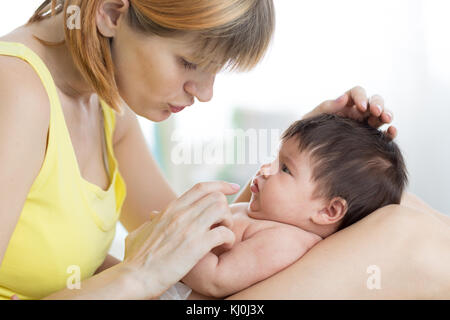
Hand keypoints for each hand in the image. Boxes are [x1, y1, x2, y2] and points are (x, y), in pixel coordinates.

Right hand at [121, 181, 239, 298]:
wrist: (134, 278)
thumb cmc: (134, 260)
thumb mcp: (138, 233)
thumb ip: (150, 223)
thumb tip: (152, 218)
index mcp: (170, 209)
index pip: (201, 187)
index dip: (220, 185)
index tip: (232, 188)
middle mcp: (181, 214)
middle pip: (216, 196)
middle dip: (225, 209)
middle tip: (223, 225)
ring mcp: (189, 228)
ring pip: (222, 210)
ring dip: (228, 223)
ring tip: (223, 236)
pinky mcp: (196, 246)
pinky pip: (224, 233)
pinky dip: (229, 239)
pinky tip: (224, 247)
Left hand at [303, 86, 396, 139]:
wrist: (311, 151)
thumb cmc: (310, 131)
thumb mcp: (314, 117)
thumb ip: (327, 107)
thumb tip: (343, 98)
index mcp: (344, 104)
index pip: (357, 92)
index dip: (361, 96)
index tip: (360, 107)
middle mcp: (357, 112)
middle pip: (373, 101)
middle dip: (377, 104)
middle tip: (376, 112)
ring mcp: (366, 124)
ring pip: (382, 114)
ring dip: (387, 114)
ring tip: (387, 120)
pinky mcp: (371, 138)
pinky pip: (385, 133)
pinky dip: (391, 132)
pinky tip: (391, 132)